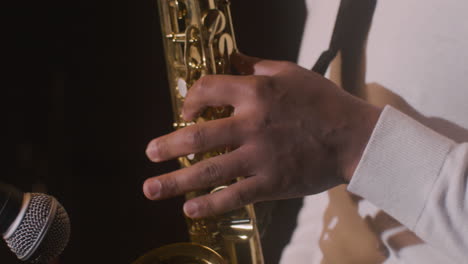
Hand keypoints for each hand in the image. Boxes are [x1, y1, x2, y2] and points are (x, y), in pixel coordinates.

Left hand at [143, 53, 380, 218]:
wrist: (355, 137)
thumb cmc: (323, 101)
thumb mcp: (289, 72)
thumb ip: (255, 66)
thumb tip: (231, 57)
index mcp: (255, 92)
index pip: (207, 90)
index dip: (189, 99)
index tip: (185, 110)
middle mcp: (252, 124)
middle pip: (197, 136)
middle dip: (168, 146)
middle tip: (150, 153)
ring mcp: (259, 156)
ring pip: (209, 170)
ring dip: (175, 181)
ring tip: (150, 189)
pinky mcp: (271, 183)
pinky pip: (234, 196)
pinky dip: (209, 205)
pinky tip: (190, 210)